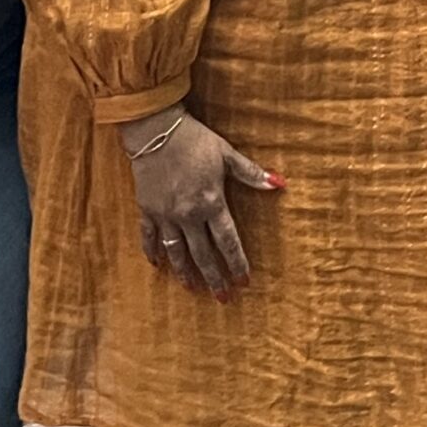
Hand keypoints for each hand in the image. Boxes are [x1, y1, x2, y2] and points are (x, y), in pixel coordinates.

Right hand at [120, 109, 282, 300]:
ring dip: (185, 272)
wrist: (156, 129)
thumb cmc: (195, 140)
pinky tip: (158, 265)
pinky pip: (149, 237)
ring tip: (192, 288)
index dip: (237, 263)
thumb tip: (279, 183)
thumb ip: (251, 173)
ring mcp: (166, 214)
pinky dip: (153, 252)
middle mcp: (189, 214)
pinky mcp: (147, 209)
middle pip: (203, 254)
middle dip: (214, 277)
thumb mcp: (227, 154)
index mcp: (211, 203)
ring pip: (177, 251)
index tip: (244, 281)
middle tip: (223, 297)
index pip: (228, 241)